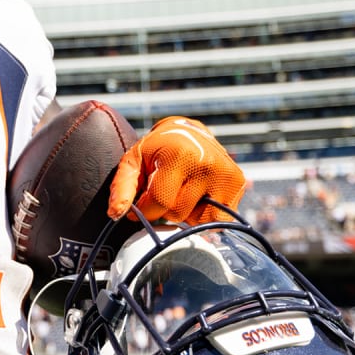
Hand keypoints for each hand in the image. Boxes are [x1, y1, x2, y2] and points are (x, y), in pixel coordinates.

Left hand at [107, 116, 245, 224]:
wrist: (189, 133)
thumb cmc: (156, 150)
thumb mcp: (133, 160)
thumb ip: (122, 186)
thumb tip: (116, 215)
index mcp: (179, 155)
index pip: (160, 202)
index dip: (146, 210)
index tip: (142, 205)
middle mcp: (207, 164)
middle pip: (178, 213)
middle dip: (165, 211)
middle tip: (165, 192)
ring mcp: (226, 175)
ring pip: (199, 221)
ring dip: (186, 215)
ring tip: (182, 193)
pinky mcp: (238, 184)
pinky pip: (218, 219)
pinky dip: (204, 215)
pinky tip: (197, 197)